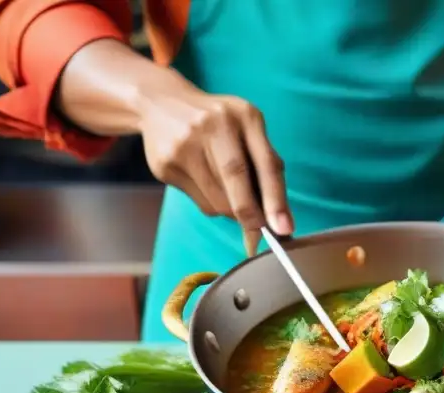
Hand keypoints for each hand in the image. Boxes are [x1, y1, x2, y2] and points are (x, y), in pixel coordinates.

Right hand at [135, 76, 291, 252]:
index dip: (276, 199)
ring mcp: (185, 143)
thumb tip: (279, 219)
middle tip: (259, 237)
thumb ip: (265, 167)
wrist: (160, 104)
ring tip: (230, 196)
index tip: (283, 228)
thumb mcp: (247, 131)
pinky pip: (199, 201)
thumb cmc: (219, 125)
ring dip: (231, 211)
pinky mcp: (165, 163)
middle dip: (251, 214)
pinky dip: (211, 204)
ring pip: (217, 198)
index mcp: (245, 116)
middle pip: (236, 179)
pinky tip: (205, 182)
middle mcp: (214, 124)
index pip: (265, 163)